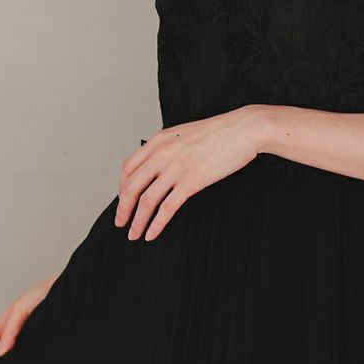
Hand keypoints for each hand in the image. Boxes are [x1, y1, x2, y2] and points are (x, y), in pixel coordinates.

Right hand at [0, 272, 59, 362]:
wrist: (76, 290)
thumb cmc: (51, 290)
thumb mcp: (22, 308)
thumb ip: (11, 329)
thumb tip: (2, 350)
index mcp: (14, 314)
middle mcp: (24, 323)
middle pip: (7, 343)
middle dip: (3, 355)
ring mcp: (38, 330)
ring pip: (23, 347)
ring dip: (20, 357)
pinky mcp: (50, 336)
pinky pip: (39, 349)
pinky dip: (35, 356)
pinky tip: (36, 361)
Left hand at [116, 107, 261, 241]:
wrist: (243, 129)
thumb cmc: (220, 132)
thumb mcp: (184, 134)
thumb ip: (168, 147)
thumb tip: (158, 164)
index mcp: (159, 140)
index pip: (128, 167)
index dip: (121, 188)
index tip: (123, 201)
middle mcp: (162, 154)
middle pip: (131, 186)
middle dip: (122, 209)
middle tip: (120, 222)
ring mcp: (176, 168)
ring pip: (146, 200)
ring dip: (137, 221)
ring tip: (134, 234)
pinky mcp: (191, 181)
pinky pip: (167, 208)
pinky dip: (156, 224)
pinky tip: (152, 233)